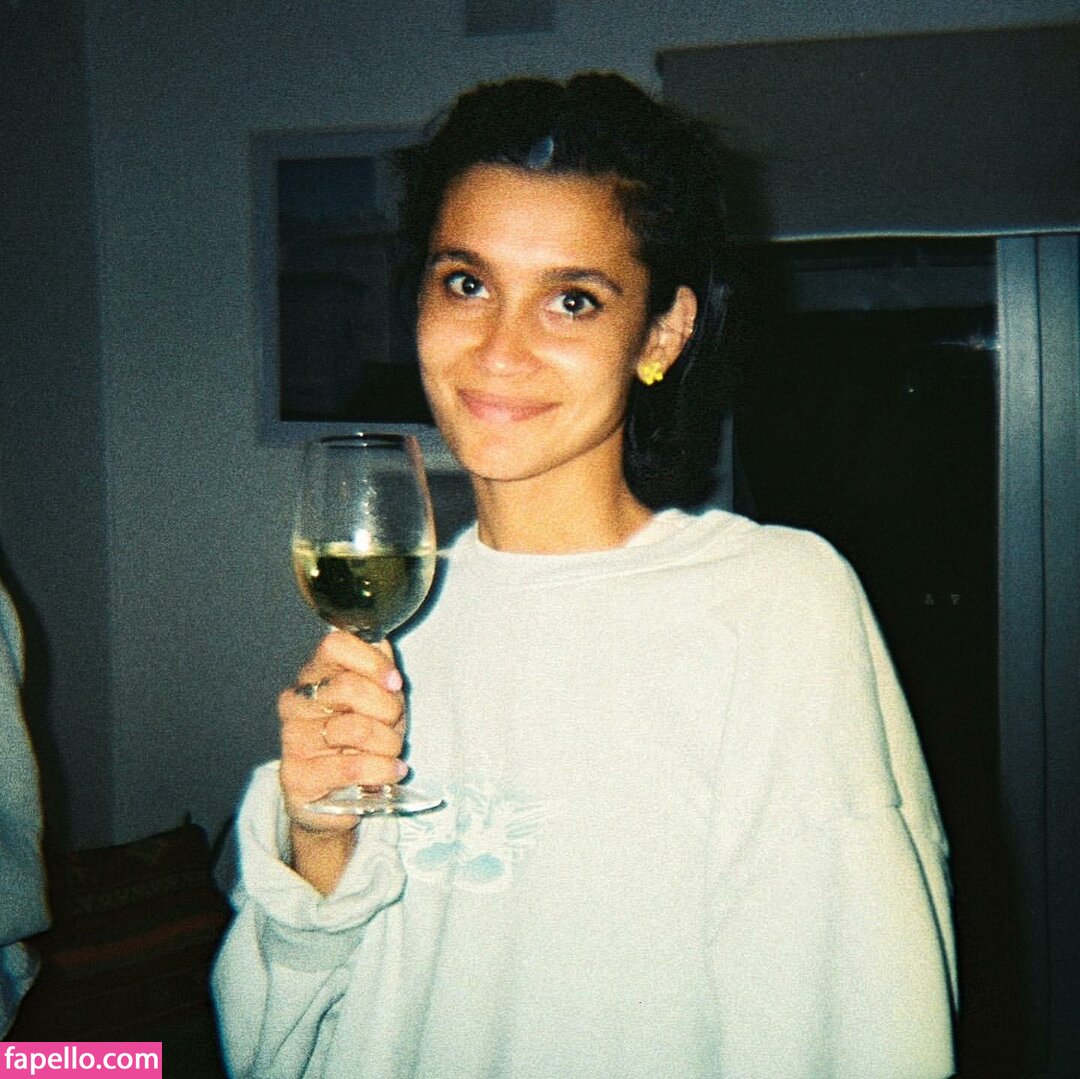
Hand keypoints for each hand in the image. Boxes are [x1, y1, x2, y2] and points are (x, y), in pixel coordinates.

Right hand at [278, 631, 404, 889]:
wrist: (341, 798)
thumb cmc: (363, 742)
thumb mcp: (380, 701)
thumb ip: (379, 670)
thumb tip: (379, 641)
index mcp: (315, 674)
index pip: (334, 645)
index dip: (371, 661)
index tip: (395, 682)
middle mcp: (296, 702)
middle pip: (348, 686)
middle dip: (387, 707)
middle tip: (395, 725)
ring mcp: (292, 739)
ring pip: (353, 728)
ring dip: (387, 742)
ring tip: (392, 753)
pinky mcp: (297, 776)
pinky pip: (351, 767)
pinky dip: (382, 770)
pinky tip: (392, 771)